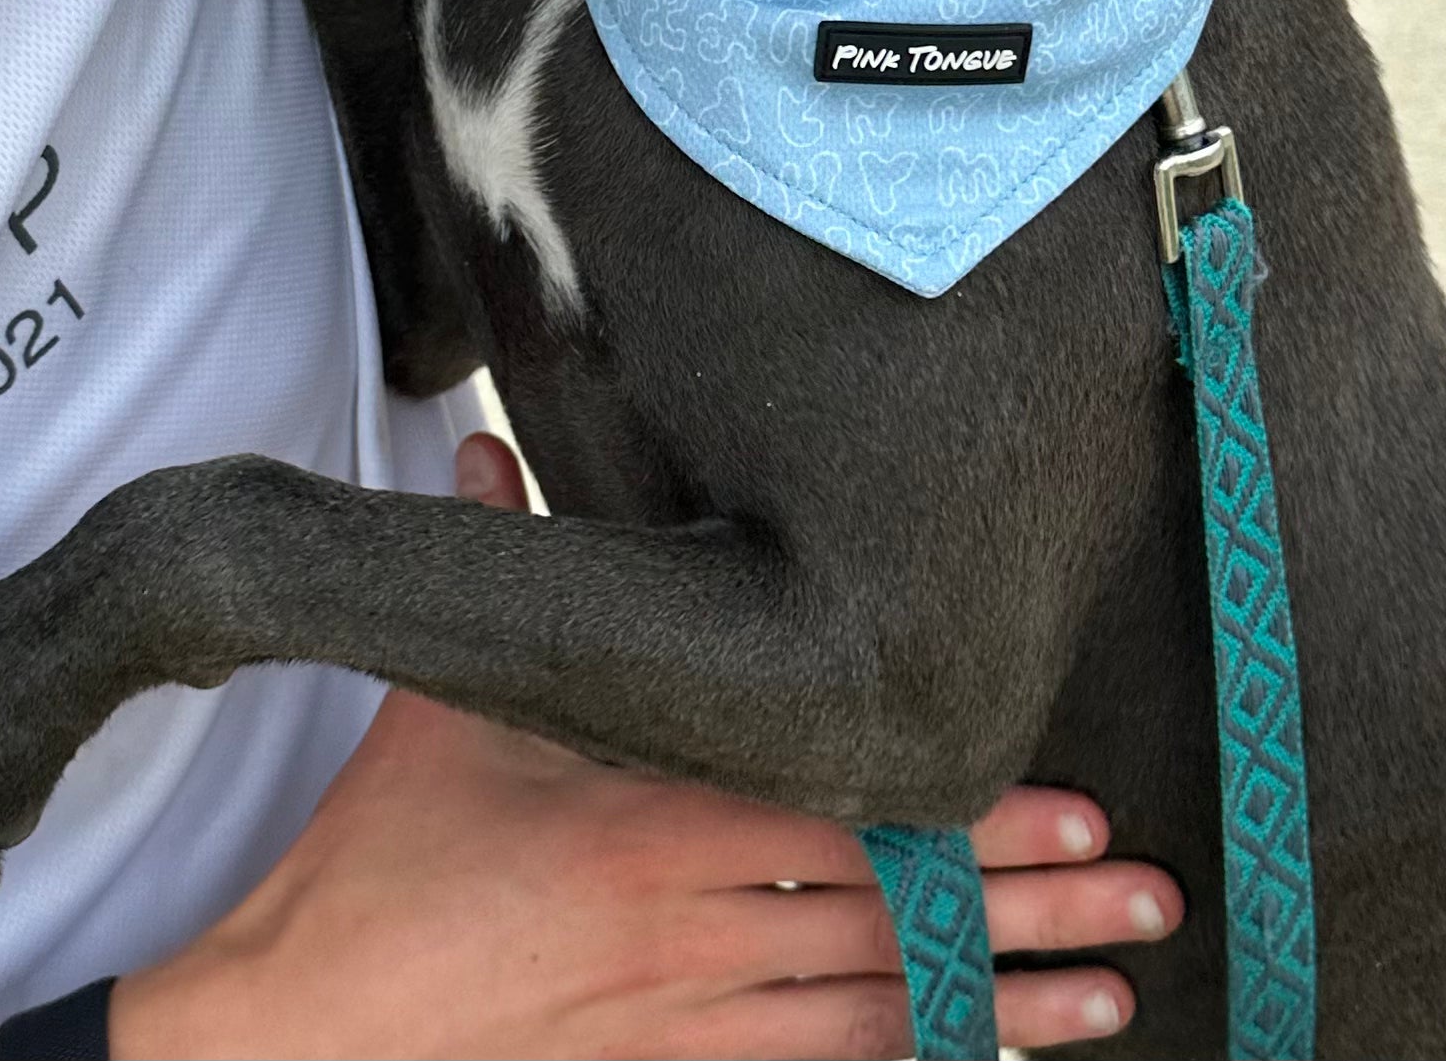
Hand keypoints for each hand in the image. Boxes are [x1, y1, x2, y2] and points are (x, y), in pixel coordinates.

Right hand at [111, 434, 1180, 1059]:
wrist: (295, 1040)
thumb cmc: (375, 866)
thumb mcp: (439, 713)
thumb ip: (493, 569)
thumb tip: (486, 444)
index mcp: (645, 831)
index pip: (844, 822)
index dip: (967, 822)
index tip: (1076, 809)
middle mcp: (687, 940)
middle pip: (893, 927)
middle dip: (1032, 914)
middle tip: (1151, 897)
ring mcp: (681, 1033)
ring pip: (879, 1024)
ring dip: (1003, 1011)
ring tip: (1117, 997)